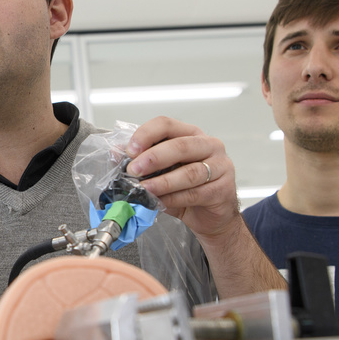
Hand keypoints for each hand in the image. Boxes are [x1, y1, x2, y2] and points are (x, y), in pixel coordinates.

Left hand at [124, 116, 242, 240]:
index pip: (166, 124)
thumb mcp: (161, 172)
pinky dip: (174, 198)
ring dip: (163, 181)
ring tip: (145, 188)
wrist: (211, 215)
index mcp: (190, 134)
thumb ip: (142, 162)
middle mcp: (208, 145)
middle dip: (153, 158)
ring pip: (189, 172)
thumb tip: (116, 153)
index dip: (146, 135)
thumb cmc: (187, 188)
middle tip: (134, 170)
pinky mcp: (223, 188)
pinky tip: (160, 201)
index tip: (129, 150)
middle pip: (180, 145)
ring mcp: (220, 166)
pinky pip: (195, 192)